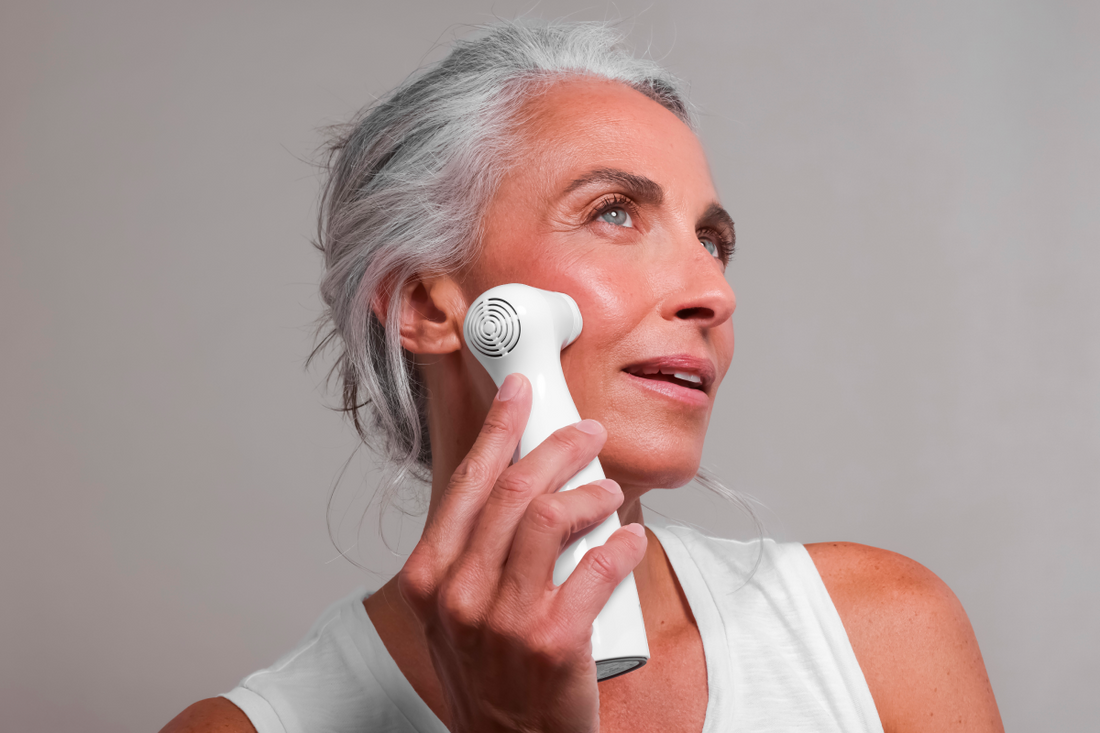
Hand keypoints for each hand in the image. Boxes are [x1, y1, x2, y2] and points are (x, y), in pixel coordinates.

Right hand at [397, 373, 647, 732]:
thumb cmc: (487, 676)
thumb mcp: (455, 611)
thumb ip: (472, 553)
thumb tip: (519, 485)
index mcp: (428, 577)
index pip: (467, 482)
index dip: (499, 427)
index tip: (520, 393)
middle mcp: (458, 593)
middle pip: (516, 489)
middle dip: (560, 446)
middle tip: (587, 434)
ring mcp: (504, 619)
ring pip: (554, 517)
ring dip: (593, 493)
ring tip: (609, 493)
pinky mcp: (554, 641)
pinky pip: (597, 568)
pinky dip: (622, 544)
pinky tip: (630, 540)